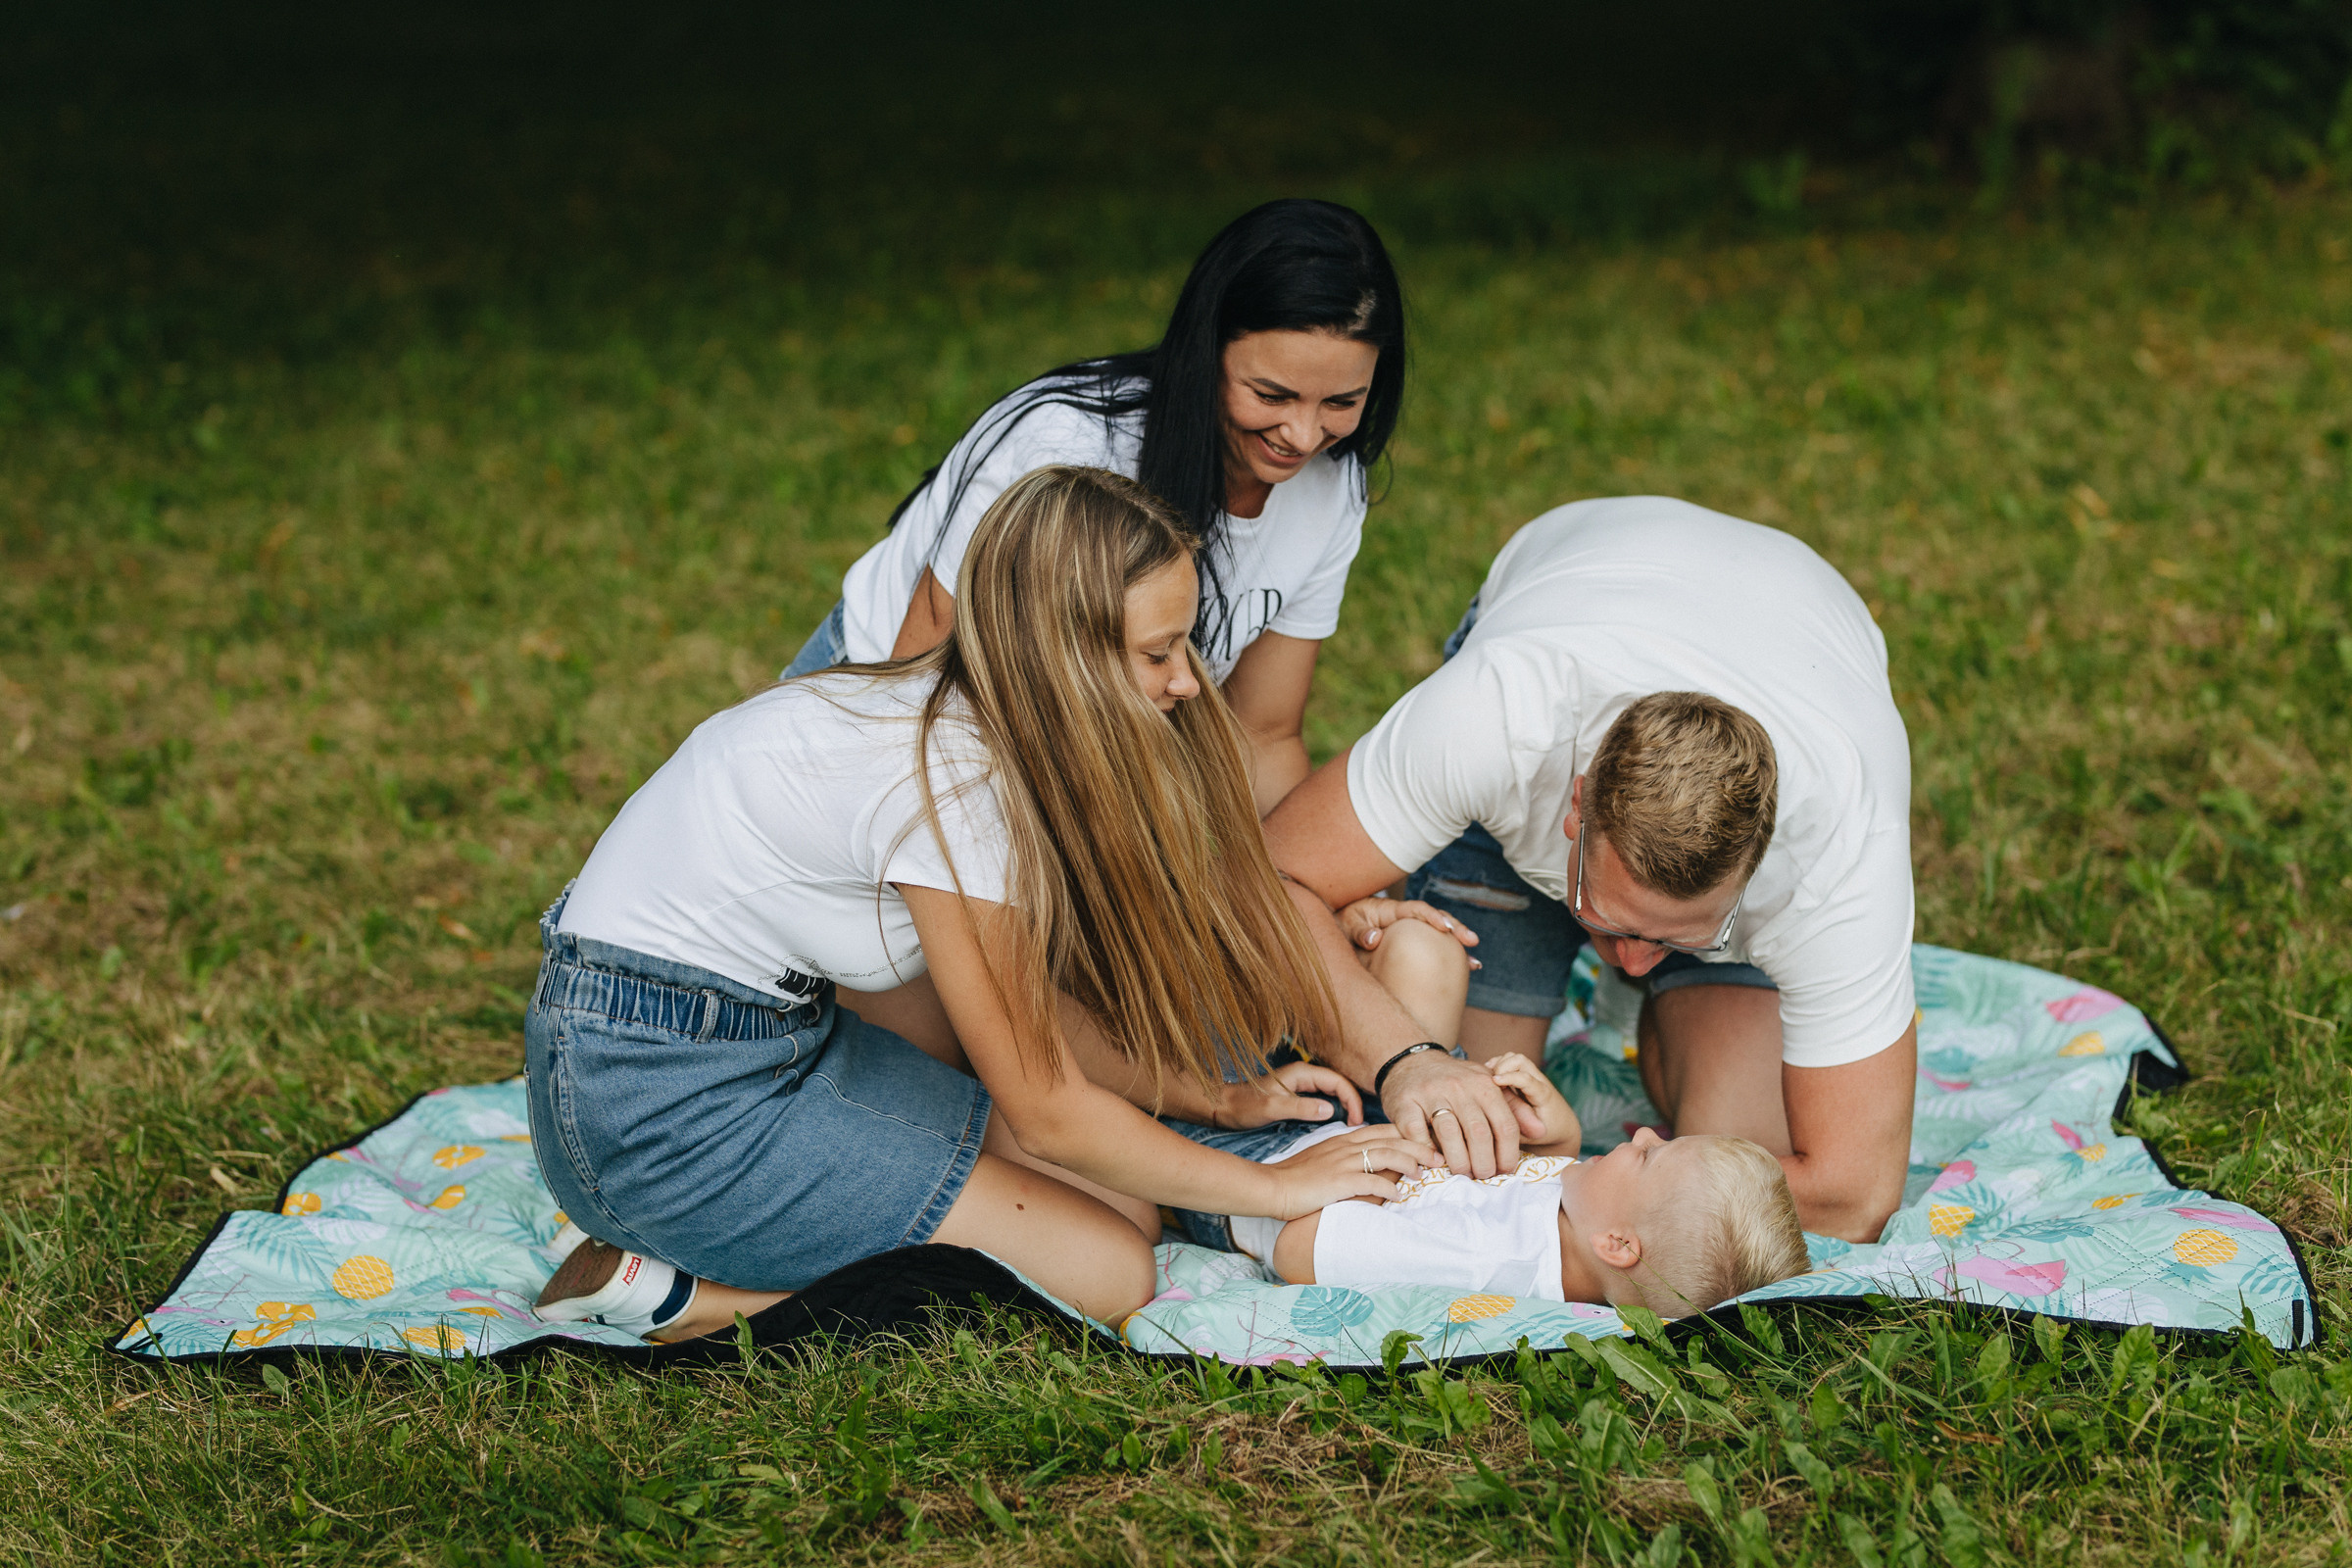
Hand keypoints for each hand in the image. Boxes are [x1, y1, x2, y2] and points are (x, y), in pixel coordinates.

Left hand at [1214, 1060, 1364, 1130]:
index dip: (1352, 1100)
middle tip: (1357, 1126)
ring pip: (1333, 1091)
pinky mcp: (1297, 1094)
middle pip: (1339, 1085)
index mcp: (1301, 1073)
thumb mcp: (1272, 1108)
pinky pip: (1323, 1098)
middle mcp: (1304, 1075)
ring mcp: (1300, 1084)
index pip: (1338, 1082)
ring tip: (1351, 1126)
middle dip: (1353, 1102)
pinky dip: (1335, 1108)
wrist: (1224, 1106)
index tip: (1356, 1122)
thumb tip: (1330, 1110)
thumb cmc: (1245, 1107)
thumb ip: (1300, 1107)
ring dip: (1345, 1105)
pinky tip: (1336, 1123)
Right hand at [1259, 1124, 1440, 1219]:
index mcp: (1342, 1139)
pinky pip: (1370, 1182)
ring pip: (1385, 1155)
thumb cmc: (1294, 1177)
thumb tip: (1368, 1167)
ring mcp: (1342, 1163)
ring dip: (1408, 1163)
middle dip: (1418, 1147)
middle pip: (1390, 1140)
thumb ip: (1344, 1158)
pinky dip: (1387, 1188)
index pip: (1382, 1130)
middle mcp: (1345, 1146)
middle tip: (1438, 1158)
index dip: (1407, 1135)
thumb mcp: (1321, 1160)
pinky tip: (1398, 1195)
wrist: (1270, 1187)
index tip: (1426, 1143)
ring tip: (1423, 1174)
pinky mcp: (1338, 1182)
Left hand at [1337, 897, 1480, 966]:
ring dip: (1457, 949)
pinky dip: (1448, 959)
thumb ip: (1358, 931)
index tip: (1446, 928)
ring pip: (1438, 937)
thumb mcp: (1346, 924)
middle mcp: (1404, 920)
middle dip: (1455, 929)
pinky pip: (1432, 950)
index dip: (1432, 916)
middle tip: (1471, 942)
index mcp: (1390, 910)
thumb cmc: (1341, 923)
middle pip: (1435, 919)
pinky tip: (1465, 971)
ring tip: (1474, 965)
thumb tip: (1374, 938)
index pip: (1416, 909)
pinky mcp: (1410, 946)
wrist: (1336, 928)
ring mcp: (1409, 932)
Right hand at [1380, 1049, 1545, 1177]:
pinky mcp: (1405, 1103)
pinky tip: (1433, 1162)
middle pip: (1479, 1133)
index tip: (1505, 1171)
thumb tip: (1540, 1130)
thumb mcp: (1486, 1085)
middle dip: (1484, 1163)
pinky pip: (1417, 1134)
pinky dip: (1426, 1152)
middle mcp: (1459, 1087)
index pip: (1504, 1125)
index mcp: (1484, 1084)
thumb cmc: (1454, 1080)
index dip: (1508, 1154)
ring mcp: (1430, 1093)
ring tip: (1462, 1173)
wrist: (1411, 1061)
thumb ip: (1513, 1107)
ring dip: (1458, 1161)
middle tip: (1483, 1177)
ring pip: (1450, 1134)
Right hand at [1486, 1052, 1580, 1146]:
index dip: (1510, 1077)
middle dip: (1502, 1066)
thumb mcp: (1530, 1133)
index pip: (1527, 1079)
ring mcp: (1533, 1076)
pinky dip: (1498, 1065)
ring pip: (1514, 1057)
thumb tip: (1493, 1111)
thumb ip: (1514, 1122)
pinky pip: (1510, 1062)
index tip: (1494, 1081)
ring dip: (1499, 1064)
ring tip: (1489, 1080)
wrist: (1562, 1125)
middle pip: (1520, 1060)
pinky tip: (1490, 1078)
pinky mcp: (1526, 1075)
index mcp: (1543, 1096)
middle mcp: (1539, 1081)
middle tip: (1491, 1083)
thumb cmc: (1545, 1132)